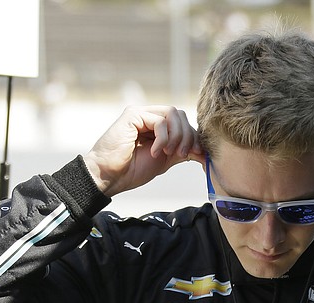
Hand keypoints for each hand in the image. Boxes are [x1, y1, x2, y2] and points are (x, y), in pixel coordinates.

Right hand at [83, 106, 202, 196]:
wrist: (110, 177)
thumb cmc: (132, 170)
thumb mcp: (164, 160)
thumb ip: (181, 152)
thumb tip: (203, 152)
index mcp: (157, 127)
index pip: (183, 123)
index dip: (193, 136)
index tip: (197, 153)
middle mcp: (149, 116)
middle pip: (181, 115)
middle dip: (187, 135)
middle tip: (182, 154)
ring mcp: (140, 114)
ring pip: (173, 114)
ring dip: (177, 135)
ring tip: (168, 152)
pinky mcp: (132, 115)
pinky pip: (159, 121)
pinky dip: (162, 138)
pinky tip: (154, 152)